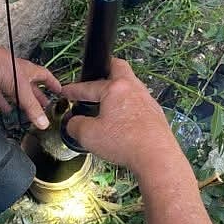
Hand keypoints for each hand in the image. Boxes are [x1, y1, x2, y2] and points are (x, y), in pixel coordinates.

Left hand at [0, 44, 60, 128]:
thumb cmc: (3, 67)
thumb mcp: (23, 90)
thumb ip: (33, 108)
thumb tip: (43, 123)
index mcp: (28, 70)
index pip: (44, 76)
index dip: (52, 83)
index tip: (59, 90)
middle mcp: (16, 74)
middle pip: (30, 87)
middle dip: (38, 96)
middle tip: (45, 105)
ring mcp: (3, 79)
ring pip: (15, 92)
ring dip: (21, 101)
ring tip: (27, 111)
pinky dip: (3, 104)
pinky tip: (6, 110)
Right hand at [61, 58, 182, 172]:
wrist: (156, 156)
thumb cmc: (126, 142)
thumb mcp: (89, 135)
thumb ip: (75, 126)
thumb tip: (73, 123)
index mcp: (115, 88)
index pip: (89, 86)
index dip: (74, 90)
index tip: (67, 92)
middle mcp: (133, 89)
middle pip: (118, 68)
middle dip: (103, 70)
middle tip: (94, 78)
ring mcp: (147, 100)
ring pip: (130, 86)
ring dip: (117, 91)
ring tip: (107, 102)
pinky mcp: (155, 114)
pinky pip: (138, 103)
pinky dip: (127, 106)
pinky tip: (122, 120)